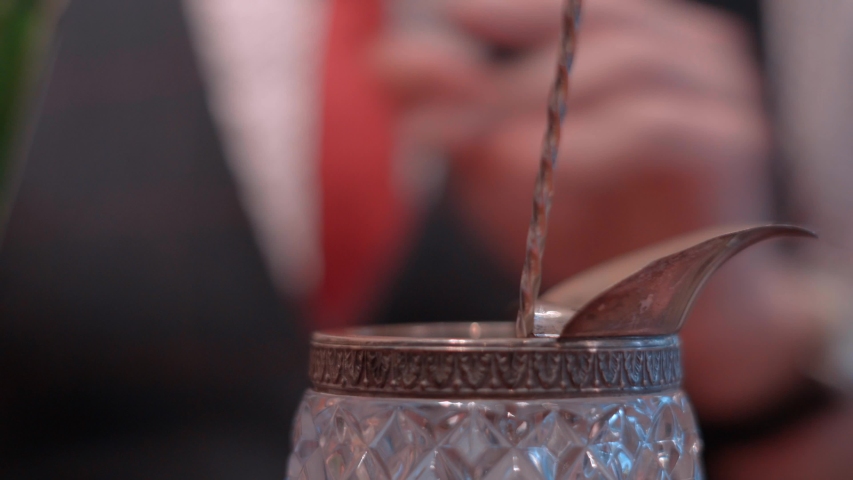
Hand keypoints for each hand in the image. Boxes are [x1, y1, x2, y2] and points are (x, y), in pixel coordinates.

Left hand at [370, 0, 852, 476]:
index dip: (513, 8)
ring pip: (627, 64)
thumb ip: (451, 110)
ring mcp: (717, 92)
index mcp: (636, 43)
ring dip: (541, 102)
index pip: (574, 6)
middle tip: (436, 109)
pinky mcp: (729, 145)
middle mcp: (685, 52)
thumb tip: (383, 60)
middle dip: (509, 71)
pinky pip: (654, 125)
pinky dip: (582, 144)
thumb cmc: (587, 231)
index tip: (450, 13)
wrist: (664, 310)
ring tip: (476, 150)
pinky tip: (521, 166)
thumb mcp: (500, 165)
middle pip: (596, 26)